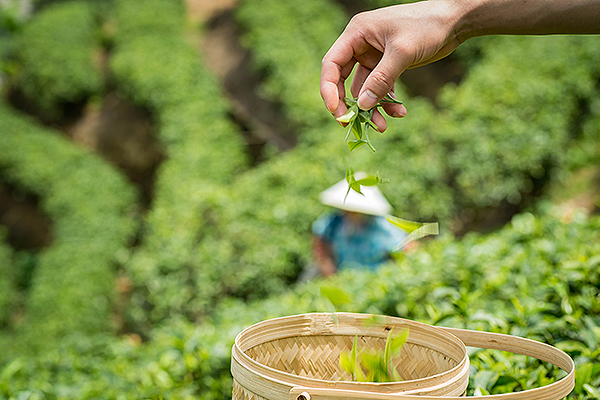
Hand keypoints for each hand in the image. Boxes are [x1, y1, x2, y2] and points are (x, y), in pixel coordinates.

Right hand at [320, 1, 464, 130]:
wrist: (454, 21)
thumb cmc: (427, 26)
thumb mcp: (402, 53)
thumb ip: (381, 79)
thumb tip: (363, 106)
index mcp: (356, 33)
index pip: (332, 64)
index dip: (329, 89)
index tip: (336, 111)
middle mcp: (360, 44)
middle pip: (343, 80)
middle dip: (349, 104)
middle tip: (352, 125)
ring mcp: (373, 56)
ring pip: (363, 89)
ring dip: (372, 108)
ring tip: (383, 126)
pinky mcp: (387, 66)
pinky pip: (380, 89)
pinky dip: (387, 102)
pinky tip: (400, 113)